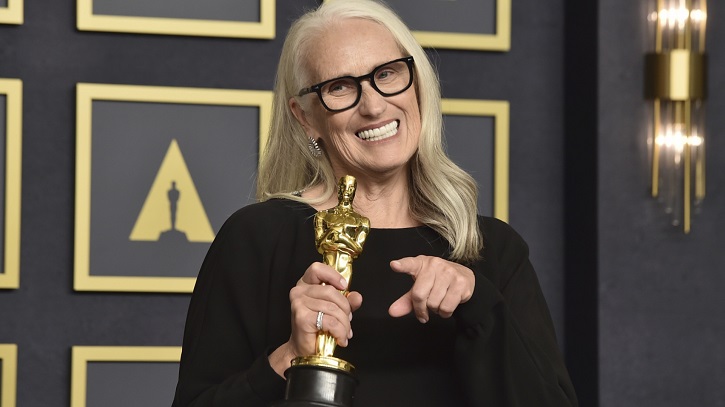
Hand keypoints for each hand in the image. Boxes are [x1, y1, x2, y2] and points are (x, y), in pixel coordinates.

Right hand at [270, 262, 361, 376]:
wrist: (303, 349)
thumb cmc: (317, 327)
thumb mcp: (335, 310)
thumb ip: (347, 301)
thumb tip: (357, 296)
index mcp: (305, 284)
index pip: (317, 269)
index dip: (333, 275)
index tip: (344, 286)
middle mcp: (299, 291)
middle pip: (331, 291)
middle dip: (345, 308)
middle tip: (348, 320)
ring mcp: (298, 303)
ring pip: (333, 308)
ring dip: (345, 323)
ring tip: (345, 332)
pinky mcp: (302, 317)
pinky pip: (330, 321)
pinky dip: (340, 331)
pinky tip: (340, 338)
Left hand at [388, 256, 474, 322]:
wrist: (464, 277)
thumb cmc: (437, 282)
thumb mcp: (420, 287)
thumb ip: (406, 300)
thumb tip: (392, 312)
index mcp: (421, 263)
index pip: (409, 264)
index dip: (401, 265)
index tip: (394, 265)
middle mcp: (434, 264)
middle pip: (419, 295)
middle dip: (420, 308)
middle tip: (424, 310)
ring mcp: (449, 272)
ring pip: (433, 304)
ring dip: (435, 310)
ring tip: (439, 302)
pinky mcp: (460, 283)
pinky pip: (446, 308)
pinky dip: (444, 313)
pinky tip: (447, 305)